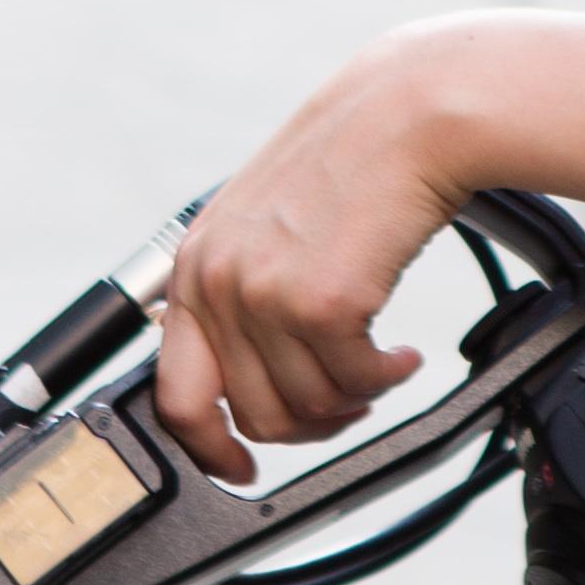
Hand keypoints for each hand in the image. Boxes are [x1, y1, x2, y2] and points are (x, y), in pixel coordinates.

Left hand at [154, 29, 491, 479]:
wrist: (408, 115)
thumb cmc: (350, 164)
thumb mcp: (264, 226)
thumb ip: (242, 298)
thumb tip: (249, 391)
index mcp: (193, 266)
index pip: (175, 395)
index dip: (209, 449)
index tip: (240, 469)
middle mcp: (217, 281)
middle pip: (254, 414)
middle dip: (310, 423)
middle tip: (348, 403)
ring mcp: (265, 293)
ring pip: (309, 406)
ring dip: (354, 398)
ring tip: (380, 364)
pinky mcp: (323, 302)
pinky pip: (356, 384)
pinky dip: (386, 378)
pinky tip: (403, 352)